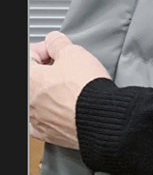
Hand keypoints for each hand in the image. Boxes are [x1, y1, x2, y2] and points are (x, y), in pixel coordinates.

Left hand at [29, 31, 110, 148]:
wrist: (102, 118)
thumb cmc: (87, 89)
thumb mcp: (74, 53)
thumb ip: (59, 43)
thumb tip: (54, 41)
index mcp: (29, 79)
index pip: (30, 55)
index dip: (48, 48)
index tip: (58, 50)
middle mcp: (28, 101)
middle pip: (34, 78)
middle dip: (49, 70)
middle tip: (67, 67)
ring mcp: (36, 119)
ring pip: (38, 100)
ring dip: (51, 92)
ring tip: (71, 88)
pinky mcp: (49, 134)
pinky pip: (43, 122)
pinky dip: (52, 115)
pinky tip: (64, 109)